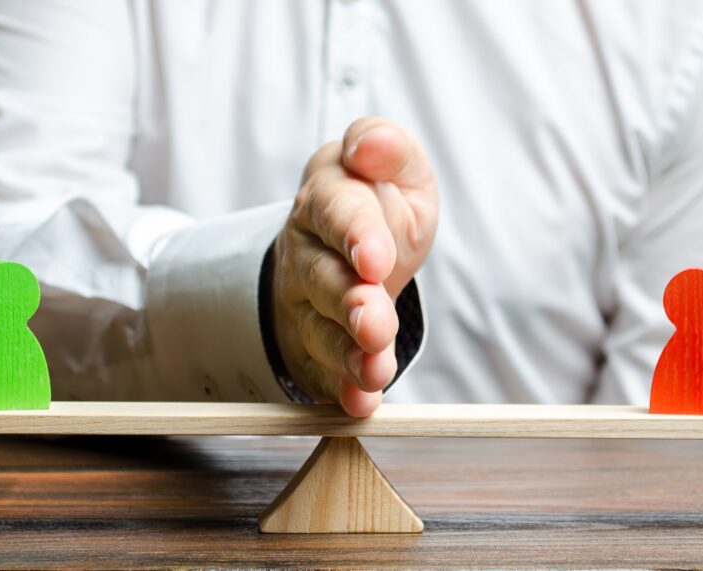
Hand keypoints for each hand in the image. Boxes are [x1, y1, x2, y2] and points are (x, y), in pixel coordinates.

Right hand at [272, 117, 438, 416]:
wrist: (351, 249)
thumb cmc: (378, 204)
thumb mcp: (395, 168)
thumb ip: (388, 149)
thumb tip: (372, 145)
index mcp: (327, 198)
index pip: (337, 212)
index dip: (355, 235)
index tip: (375, 258)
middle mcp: (309, 253)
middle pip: (324, 280)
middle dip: (350, 303)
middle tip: (373, 323)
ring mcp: (307, 304)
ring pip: (321, 330)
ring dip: (347, 353)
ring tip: (374, 369)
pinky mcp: (316, 346)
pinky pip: (324, 371)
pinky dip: (341, 390)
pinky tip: (361, 402)